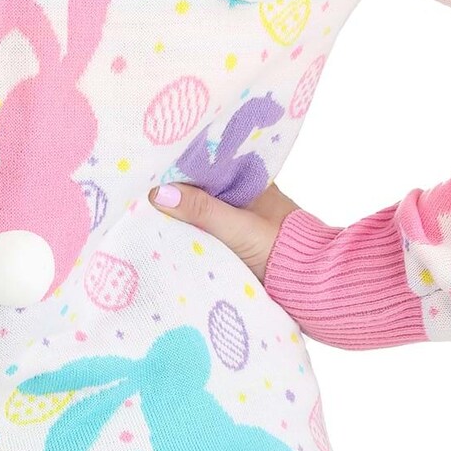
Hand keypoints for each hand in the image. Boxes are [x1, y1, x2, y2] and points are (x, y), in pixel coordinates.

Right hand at [149, 180, 299, 280]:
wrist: (310, 285)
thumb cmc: (279, 248)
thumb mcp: (237, 227)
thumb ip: (201, 210)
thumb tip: (158, 193)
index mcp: (250, 180)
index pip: (208, 165)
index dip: (179, 167)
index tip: (149, 168)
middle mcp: (246, 195)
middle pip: (202, 189)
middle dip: (176, 192)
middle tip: (140, 191)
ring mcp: (243, 219)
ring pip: (204, 211)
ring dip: (182, 214)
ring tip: (145, 211)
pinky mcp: (239, 243)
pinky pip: (208, 232)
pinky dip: (192, 234)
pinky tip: (169, 236)